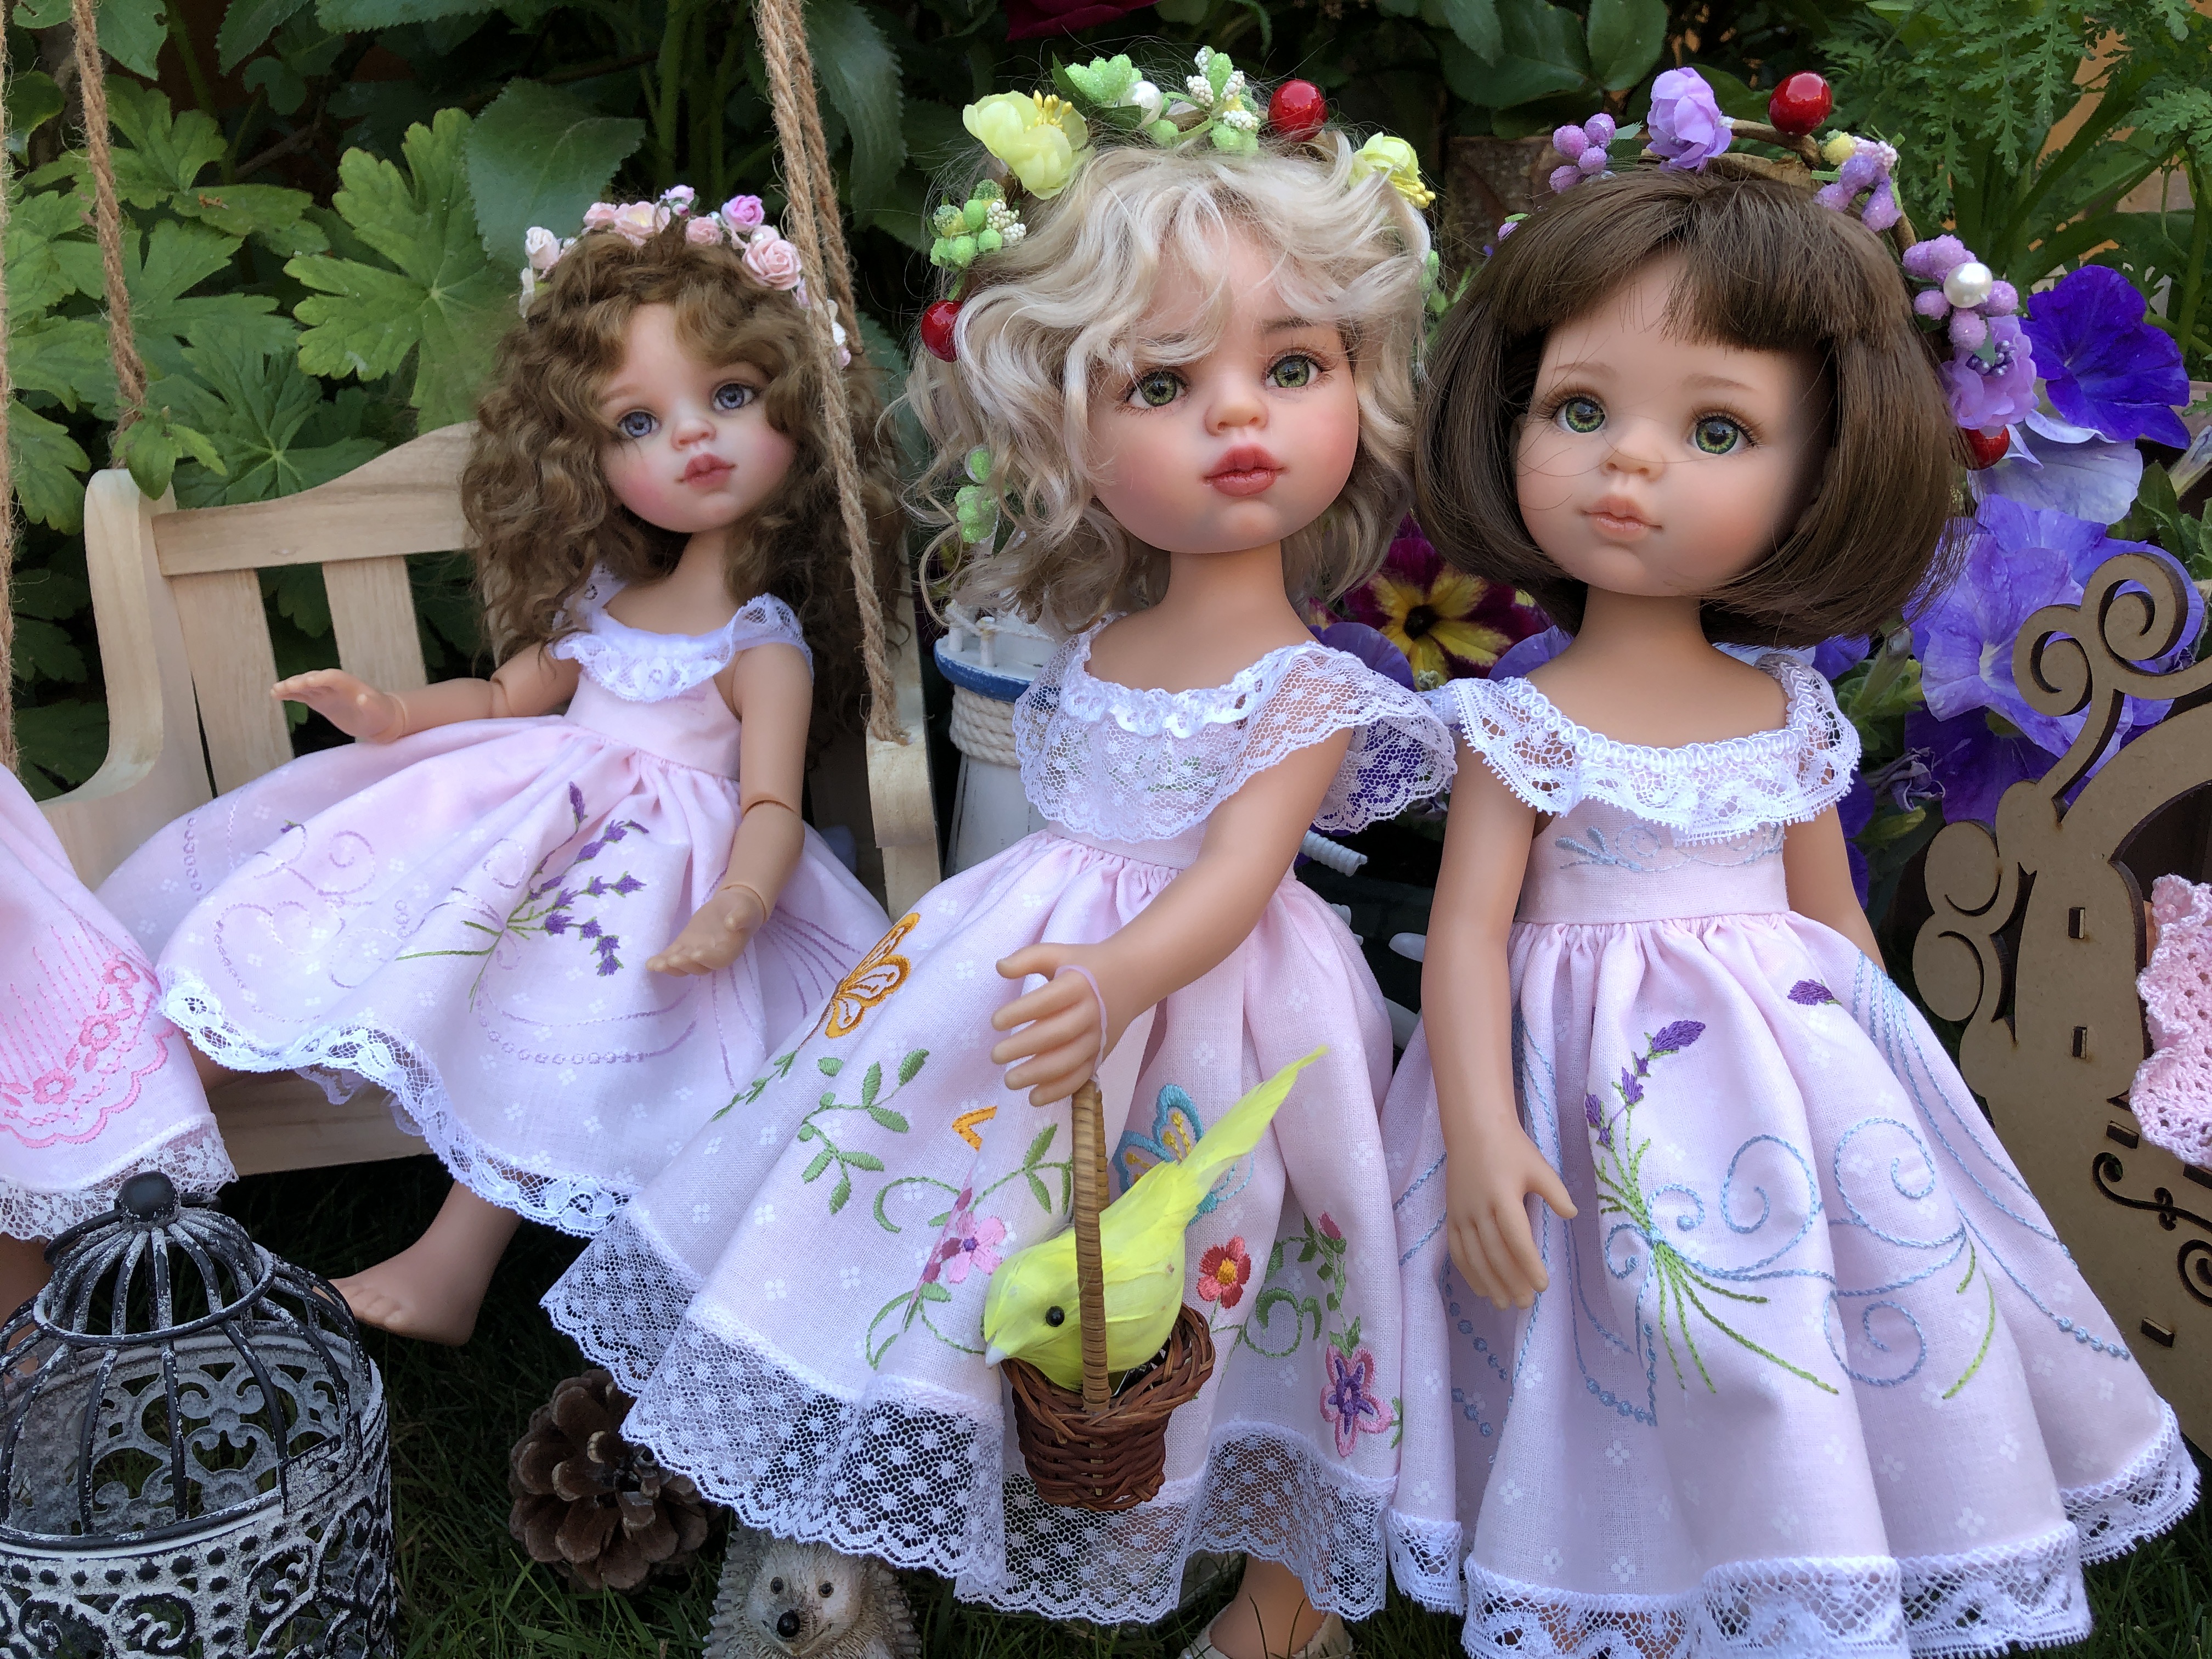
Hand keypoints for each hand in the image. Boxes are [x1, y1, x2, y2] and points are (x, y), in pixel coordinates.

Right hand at [274, 669, 403, 740]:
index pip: (333, 677)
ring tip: (275, 691)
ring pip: (306, 686)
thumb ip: (371, 705)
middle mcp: (335, 686)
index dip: (321, 679)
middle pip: (316, 679)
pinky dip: (291, 694)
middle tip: (286, 687)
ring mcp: (326, 692)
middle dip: (301, 682)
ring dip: (291, 687)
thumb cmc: (380, 714)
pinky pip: (303, 695)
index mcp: (350, 685)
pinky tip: (276, 695)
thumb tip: (363, 698)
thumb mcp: (378, 711)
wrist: (380, 719)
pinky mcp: (321, 701)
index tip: (308, 682)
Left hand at [648, 884, 766, 976]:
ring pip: (682, 965)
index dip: (706, 958)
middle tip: (672, 959)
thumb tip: (732, 923)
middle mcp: (711, 957)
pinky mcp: (684, 946)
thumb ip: (741, 917)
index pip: (717, 959)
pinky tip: (650, 964)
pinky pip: (672, 956)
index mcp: (728, 951)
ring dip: (669, 966)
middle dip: (684, 964)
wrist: (733, 907)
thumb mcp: (745, 910)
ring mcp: (695, 953)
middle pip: (697, 966)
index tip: (696, 953)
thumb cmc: (743, 910)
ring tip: (656, 965)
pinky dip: (661, 961)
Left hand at [990, 943, 1127, 1106]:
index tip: (995, 1022)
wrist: (1130, 980)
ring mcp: (1098, 1037)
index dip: (1022, 1012)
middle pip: (1058, 1033)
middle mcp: (1091, 1013)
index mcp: (1079, 984)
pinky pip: (1081, 1077)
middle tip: (995, 1056)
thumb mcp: (1058, 954)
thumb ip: (1028, 958)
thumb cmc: (1084, 968)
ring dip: (1039, 1074)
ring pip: (1069, 1060)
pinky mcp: (1101, 1056)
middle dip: (1025, 1047)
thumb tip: (1000, 968)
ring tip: (1009, 1081)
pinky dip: (1059, 1091)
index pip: (1049, 1000)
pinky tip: (1033, 1098)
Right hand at [1444, 1121, 1576, 1311]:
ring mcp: (1462, 1213)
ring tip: (1504, 1303)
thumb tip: (1572, 1215)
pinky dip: (1468, 1271)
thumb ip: (1556, 1192)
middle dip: (1510, 1280)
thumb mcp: (1539, 1166)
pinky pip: (1457, 1249)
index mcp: (1503, 1195)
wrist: (1473, 1130)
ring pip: (1474, 1255)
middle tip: (1525, 1303)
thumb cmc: (1511, 1149)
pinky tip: (1481, 1288)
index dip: (1529, 1264)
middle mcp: (1479, 1208)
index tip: (1542, 1286)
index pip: (1516, 1237)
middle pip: (1494, 1252)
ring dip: (1489, 1282)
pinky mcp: (1452, 1215)